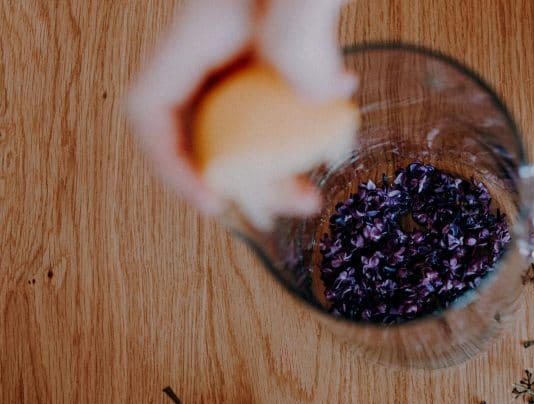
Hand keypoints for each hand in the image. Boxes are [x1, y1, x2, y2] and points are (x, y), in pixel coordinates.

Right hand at [126, 0, 354, 215]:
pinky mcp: (289, 39)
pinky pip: (285, 95)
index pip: (152, 109)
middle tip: (295, 204)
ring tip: (315, 192)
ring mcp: (254, 42)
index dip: (172, 165)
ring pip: (250, 121)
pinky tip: (342, 105)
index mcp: (202, 29)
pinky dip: (310, 119)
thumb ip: (299, 38)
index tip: (214, 202)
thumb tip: (310, 98)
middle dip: (245, 180)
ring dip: (282, 163)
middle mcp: (219, 40)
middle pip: (207, 129)